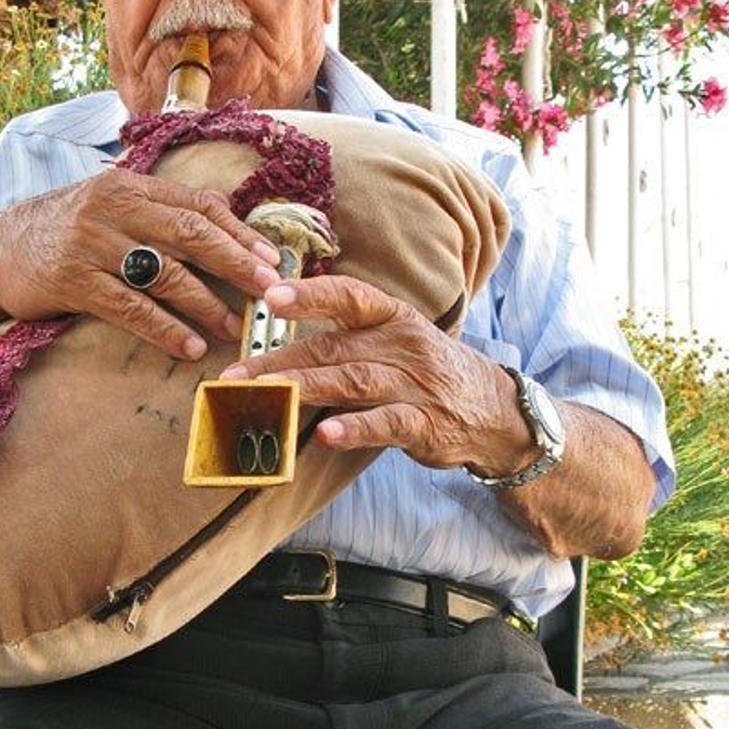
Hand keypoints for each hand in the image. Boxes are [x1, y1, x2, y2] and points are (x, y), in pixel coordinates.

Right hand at [0, 168, 282, 360]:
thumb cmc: (62, 230)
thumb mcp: (109, 205)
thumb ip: (160, 207)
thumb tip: (224, 212)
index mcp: (128, 186)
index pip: (197, 205)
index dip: (239, 232)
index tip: (271, 258)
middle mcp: (113, 209)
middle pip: (189, 233)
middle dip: (236, 263)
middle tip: (269, 289)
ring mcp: (91, 244)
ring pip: (164, 273)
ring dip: (206, 304)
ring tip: (233, 327)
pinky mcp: (72, 281)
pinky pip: (130, 308)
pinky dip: (164, 328)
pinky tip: (189, 346)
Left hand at [222, 274, 512, 469]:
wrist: (494, 411)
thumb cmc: (429, 372)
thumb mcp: (395, 341)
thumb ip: (344, 341)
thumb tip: (277, 349)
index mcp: (392, 318)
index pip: (349, 297)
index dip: (311, 295)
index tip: (270, 296)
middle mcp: (403, 346)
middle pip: (334, 348)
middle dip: (279, 360)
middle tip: (234, 375)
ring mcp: (415, 385)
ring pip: (354, 381)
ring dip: (306, 387)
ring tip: (267, 394)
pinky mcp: (425, 425)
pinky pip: (387, 424)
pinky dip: (355, 428)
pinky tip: (325, 434)